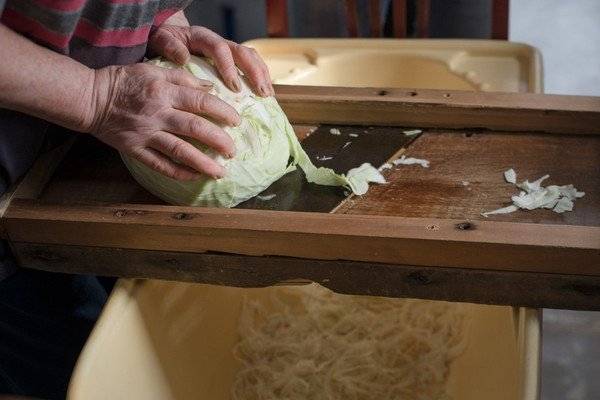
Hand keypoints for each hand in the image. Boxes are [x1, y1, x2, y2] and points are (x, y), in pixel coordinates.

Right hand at [86, 63, 239, 180]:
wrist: (90, 98)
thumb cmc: (124, 81)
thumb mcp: (153, 71)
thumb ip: (182, 79)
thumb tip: (210, 89)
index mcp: (164, 92)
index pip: (201, 102)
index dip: (223, 112)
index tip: (237, 121)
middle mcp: (158, 114)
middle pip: (195, 128)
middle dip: (218, 141)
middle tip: (233, 150)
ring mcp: (146, 134)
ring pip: (180, 151)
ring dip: (203, 163)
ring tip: (221, 172)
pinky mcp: (135, 149)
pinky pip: (160, 165)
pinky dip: (179, 173)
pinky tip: (195, 177)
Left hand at [148, 25, 273, 96]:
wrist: (165, 39)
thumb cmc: (161, 43)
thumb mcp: (159, 41)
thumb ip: (168, 46)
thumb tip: (184, 57)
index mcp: (202, 37)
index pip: (220, 48)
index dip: (230, 67)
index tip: (235, 87)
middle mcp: (218, 42)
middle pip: (243, 52)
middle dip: (254, 72)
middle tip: (261, 92)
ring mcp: (227, 51)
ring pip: (251, 57)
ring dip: (262, 75)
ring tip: (268, 95)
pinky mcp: (231, 61)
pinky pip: (251, 65)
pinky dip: (260, 78)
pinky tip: (265, 94)